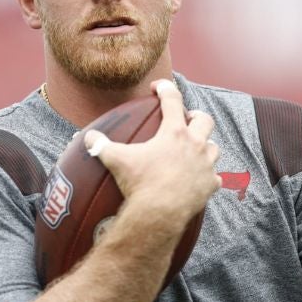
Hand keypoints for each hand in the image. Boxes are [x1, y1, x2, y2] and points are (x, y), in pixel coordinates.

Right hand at [84, 79, 220, 227]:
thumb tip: (87, 138)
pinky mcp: (210, 185)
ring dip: (205, 146)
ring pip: (213, 147)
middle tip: (188, 119)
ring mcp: (205, 165)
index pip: (172, 100)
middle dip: (197, 117)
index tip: (158, 87)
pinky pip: (214, 177)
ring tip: (194, 150)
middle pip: (205, 120)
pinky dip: (207, 177)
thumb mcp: (116, 160)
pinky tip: (198, 180)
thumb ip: (101, 145)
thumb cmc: (140, 183)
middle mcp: (195, 144)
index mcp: (174, 133)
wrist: (159, 213)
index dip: (165, 89)